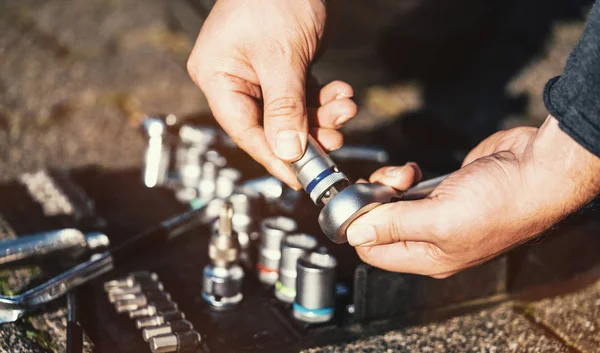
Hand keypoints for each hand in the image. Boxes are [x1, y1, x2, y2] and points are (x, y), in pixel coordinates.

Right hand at [187, 0, 356, 188]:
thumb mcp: (281, 57)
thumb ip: (284, 108)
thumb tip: (288, 152)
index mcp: (217, 75)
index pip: (244, 129)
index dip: (273, 157)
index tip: (299, 178)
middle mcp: (235, 78)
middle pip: (271, 125)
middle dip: (306, 133)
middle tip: (334, 141)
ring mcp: (260, 74)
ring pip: (292, 113)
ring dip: (322, 116)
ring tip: (345, 107)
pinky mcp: (284, 68)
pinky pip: (303, 96)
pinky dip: (324, 100)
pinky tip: (342, 94)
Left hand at [347, 116, 599, 277]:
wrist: (538, 169)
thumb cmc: (502, 201)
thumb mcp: (440, 218)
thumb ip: (393, 226)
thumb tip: (355, 235)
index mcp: (430, 258)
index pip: (374, 253)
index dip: (358, 229)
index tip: (355, 202)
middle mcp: (431, 240)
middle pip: (380, 225)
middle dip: (375, 201)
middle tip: (385, 184)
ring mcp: (438, 214)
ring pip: (392, 203)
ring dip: (389, 184)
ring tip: (407, 174)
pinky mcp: (444, 191)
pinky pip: (408, 188)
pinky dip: (404, 176)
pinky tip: (414, 171)